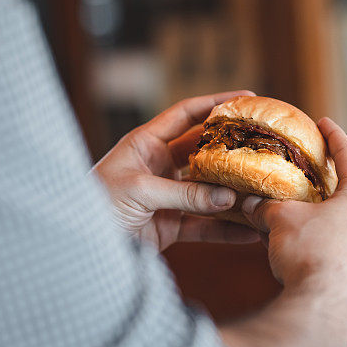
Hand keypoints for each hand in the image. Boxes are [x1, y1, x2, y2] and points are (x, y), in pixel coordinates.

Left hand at [93, 91, 263, 250]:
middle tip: (267, 146)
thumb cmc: (95, 206)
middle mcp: (159, 166)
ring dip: (235, 194)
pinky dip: (225, 230)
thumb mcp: (138, 192)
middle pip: (205, 152)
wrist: (80, 248)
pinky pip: (204, 225)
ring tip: (266, 193)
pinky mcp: (169, 225)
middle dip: (234, 150)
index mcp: (145, 144)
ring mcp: (166, 196)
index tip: (247, 98)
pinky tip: (249, 233)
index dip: (216, 103)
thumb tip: (229, 197)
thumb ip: (184, 193)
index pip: (186, 114)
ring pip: (209, 191)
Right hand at [241, 117, 346, 332]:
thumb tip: (250, 204)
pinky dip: (314, 231)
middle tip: (308, 162)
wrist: (320, 307)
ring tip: (293, 200)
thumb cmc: (308, 252)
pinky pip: (333, 239)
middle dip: (325, 175)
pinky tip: (291, 236)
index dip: (334, 135)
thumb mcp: (281, 219)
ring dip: (317, 207)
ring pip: (339, 216)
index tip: (323, 122)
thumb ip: (266, 206)